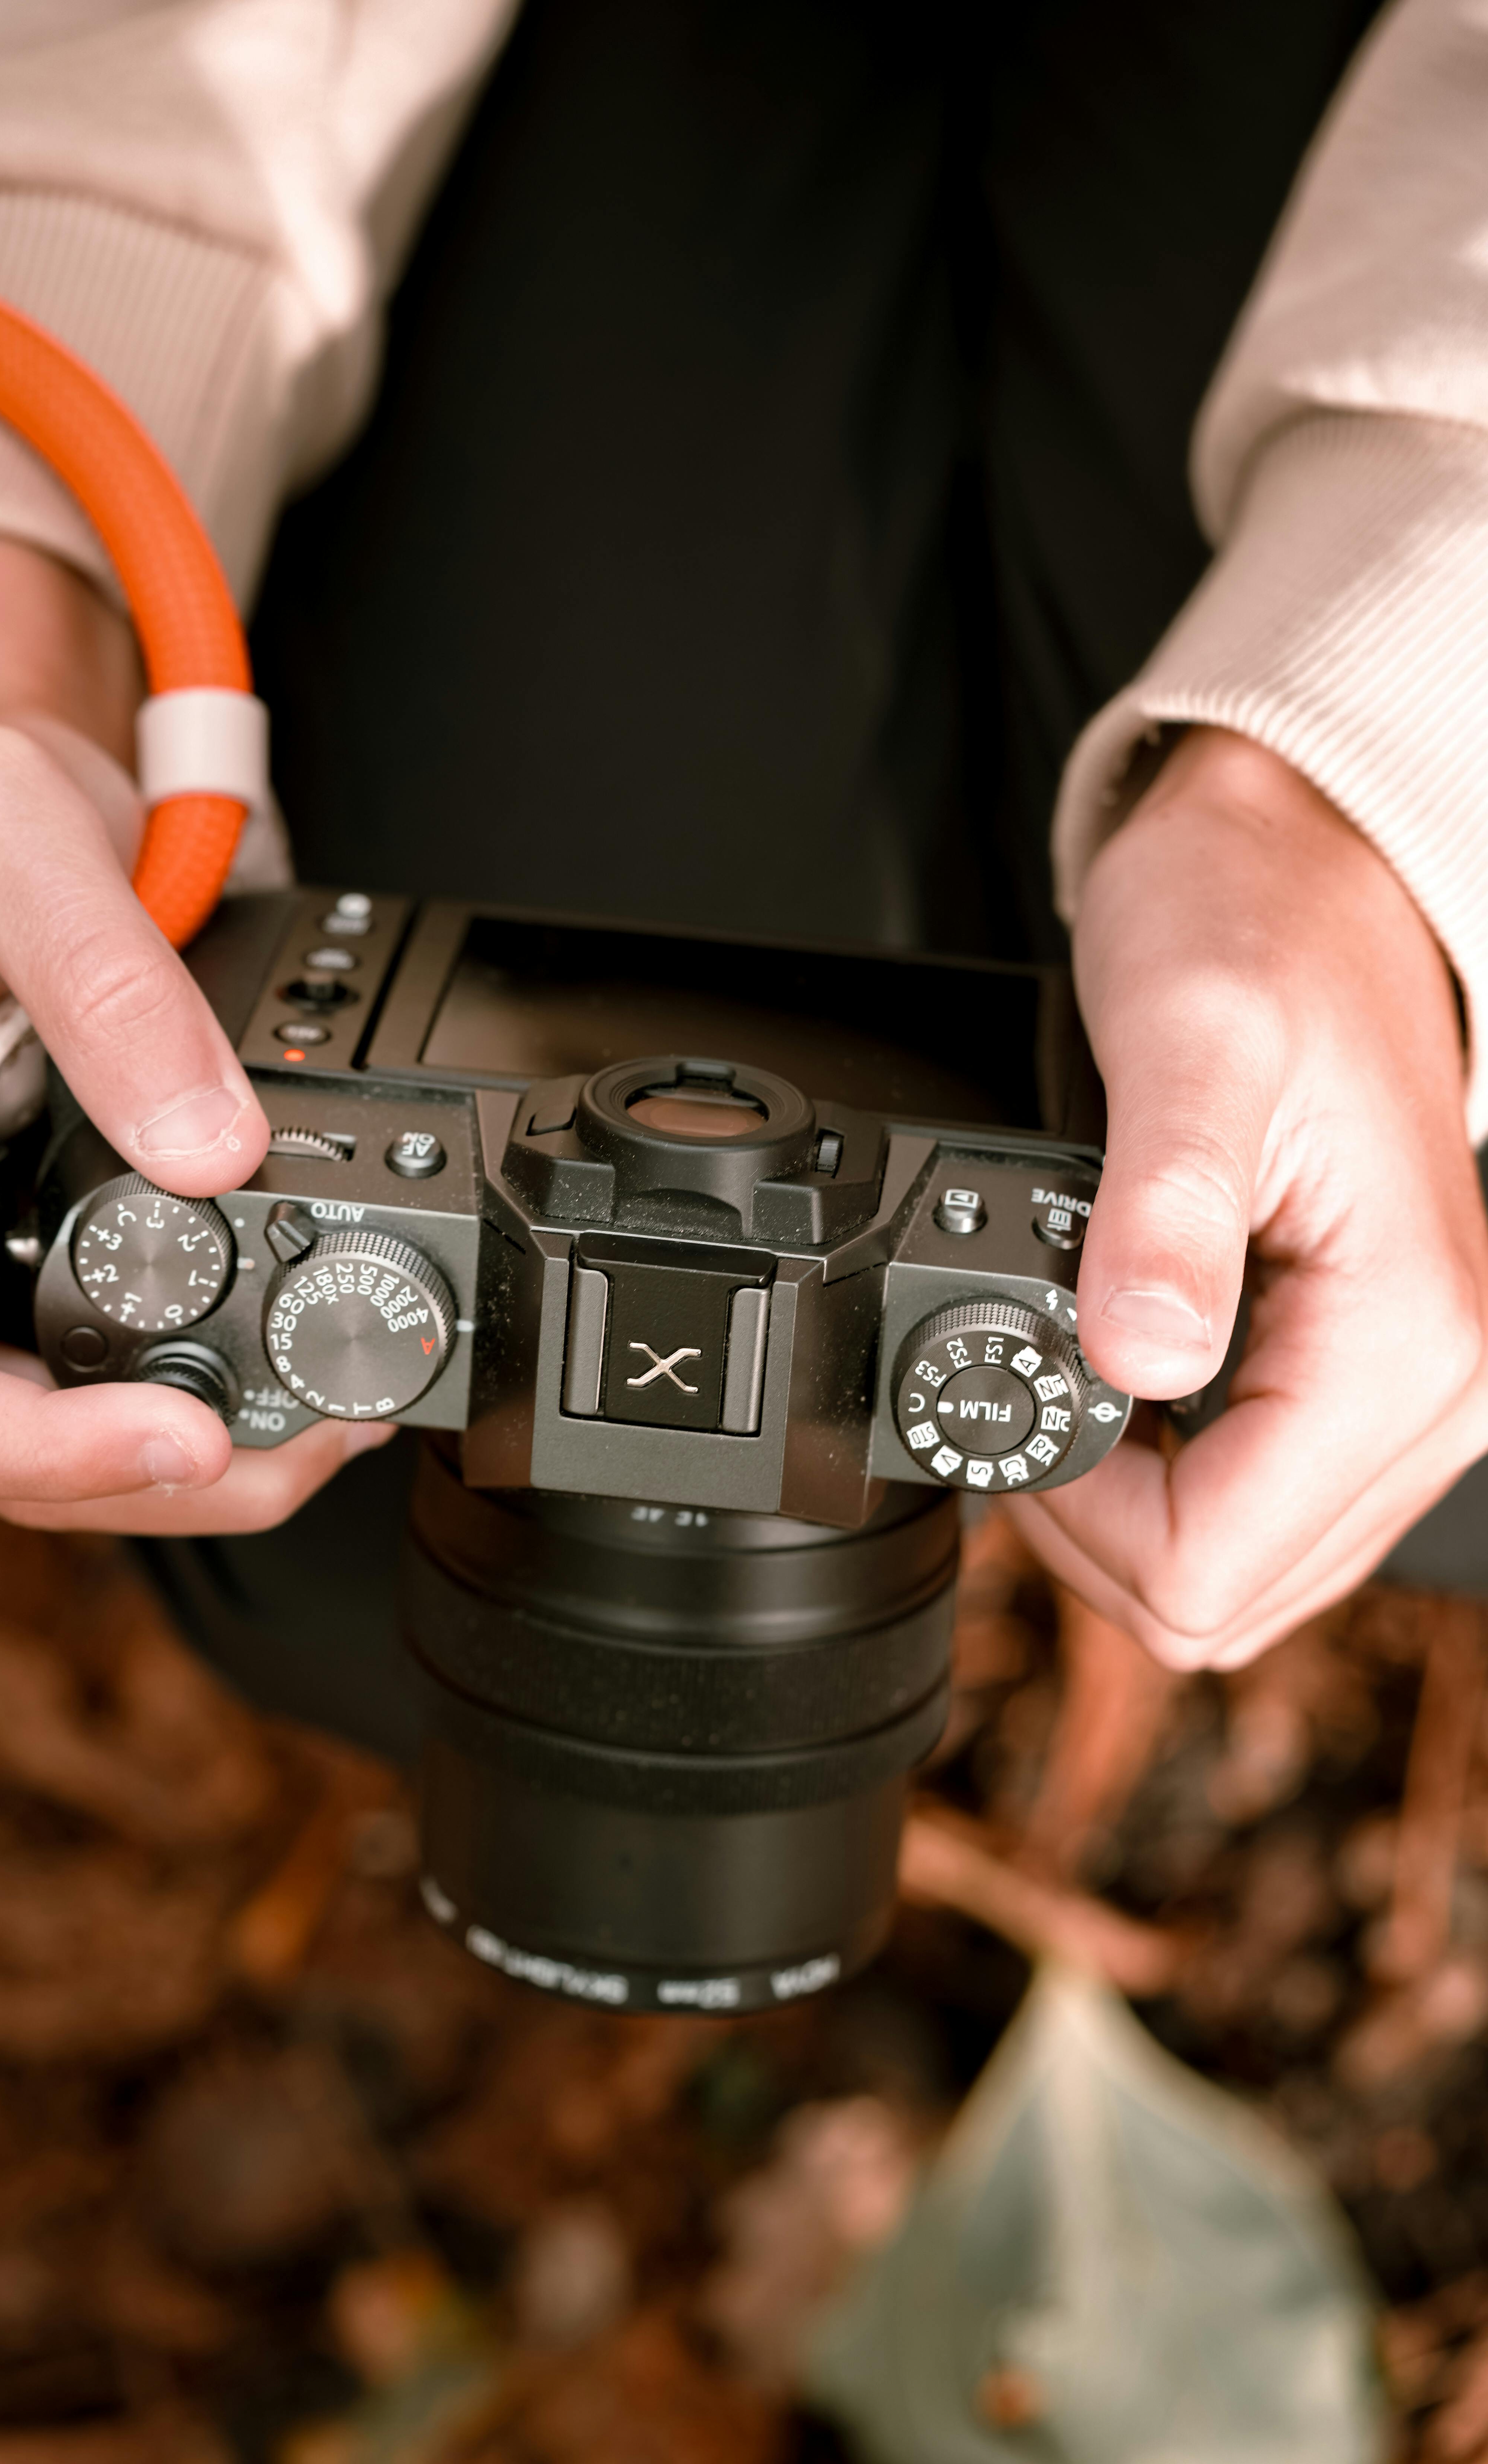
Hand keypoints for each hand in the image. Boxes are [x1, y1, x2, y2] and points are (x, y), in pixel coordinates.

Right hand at [0, 535, 389, 1528]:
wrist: (0, 806)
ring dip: (189, 1466)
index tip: (177, 1438)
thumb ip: (104, 984)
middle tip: (301, 1443)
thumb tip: (213, 1149)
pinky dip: (202, 1400)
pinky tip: (298, 1379)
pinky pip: (94, 1381)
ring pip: (45, 1444)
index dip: (22, 1445)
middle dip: (139, 1478)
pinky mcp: (22, 1273)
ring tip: (330, 1420)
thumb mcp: (11, 837)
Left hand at [1015, 727, 1487, 1667]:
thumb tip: (1140, 1359)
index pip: (1218, 1558)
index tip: (1022, 1420)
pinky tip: (1129, 1390)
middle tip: (1032, 1406)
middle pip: (1238, 1593)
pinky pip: (1274, 1498)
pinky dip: (1180, 1475)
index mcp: (1411, 1331)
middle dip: (1104, 1533)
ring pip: (1257, 1565)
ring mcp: (1426, 1387)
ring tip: (1075, 1387)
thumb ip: (1163, 1212)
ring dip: (1139, 1511)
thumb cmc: (1251, 927)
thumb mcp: (1189, 1042)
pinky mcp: (1384, 1371)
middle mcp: (1447, 1383)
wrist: (1299, 866)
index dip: (1085, 1522)